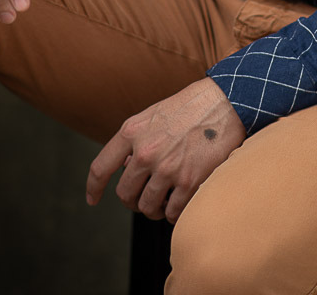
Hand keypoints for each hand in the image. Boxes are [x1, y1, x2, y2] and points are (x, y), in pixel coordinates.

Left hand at [86, 78, 245, 222]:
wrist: (224, 103)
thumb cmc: (189, 108)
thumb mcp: (153, 115)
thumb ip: (136, 141)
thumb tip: (128, 171)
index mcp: (132, 131)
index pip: (100, 167)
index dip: (94, 188)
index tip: (92, 199)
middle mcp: (145, 152)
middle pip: (124, 195)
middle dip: (133, 200)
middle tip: (145, 197)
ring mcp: (167, 169)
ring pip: (147, 207)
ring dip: (154, 209)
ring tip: (165, 199)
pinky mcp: (189, 182)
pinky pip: (171, 213)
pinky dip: (174, 212)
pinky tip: (181, 200)